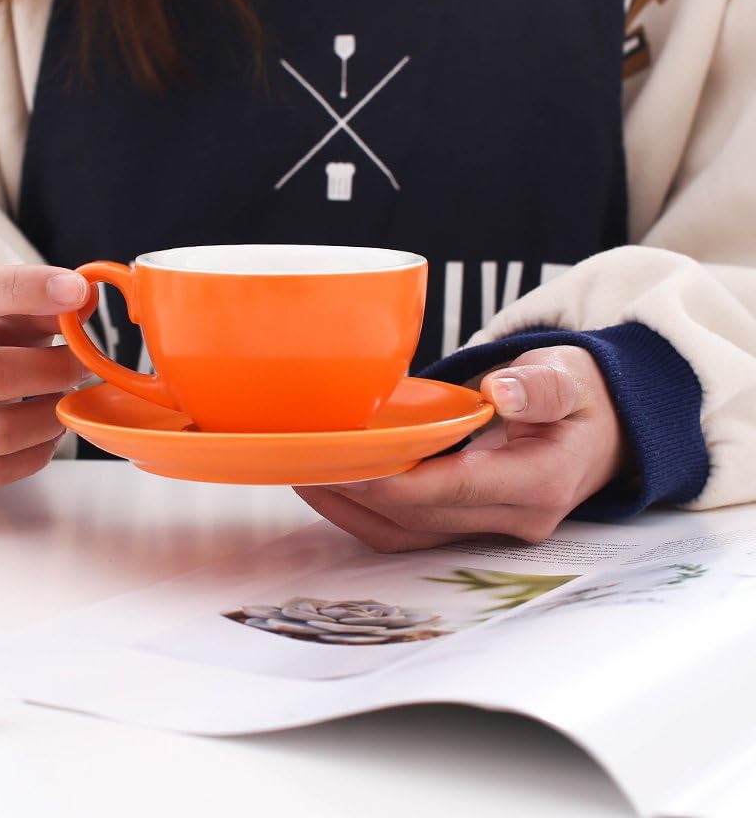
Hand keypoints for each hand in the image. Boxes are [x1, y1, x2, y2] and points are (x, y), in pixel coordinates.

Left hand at [295, 346, 627, 551]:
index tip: (343, 461)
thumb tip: (504, 392)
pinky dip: (367, 511)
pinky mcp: (471, 524)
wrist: (605, 429)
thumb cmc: (582, 395)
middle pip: (417, 518)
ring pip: (406, 534)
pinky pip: (409, 529)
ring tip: (304, 473)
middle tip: (303, 461)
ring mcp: (491, 527)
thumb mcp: (570, 375)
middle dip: (355, 494)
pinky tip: (334, 483)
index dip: (391, 481)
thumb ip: (542, 386)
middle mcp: (514, 517)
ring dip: (350, 510)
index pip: (450, 491)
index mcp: (540, 482)